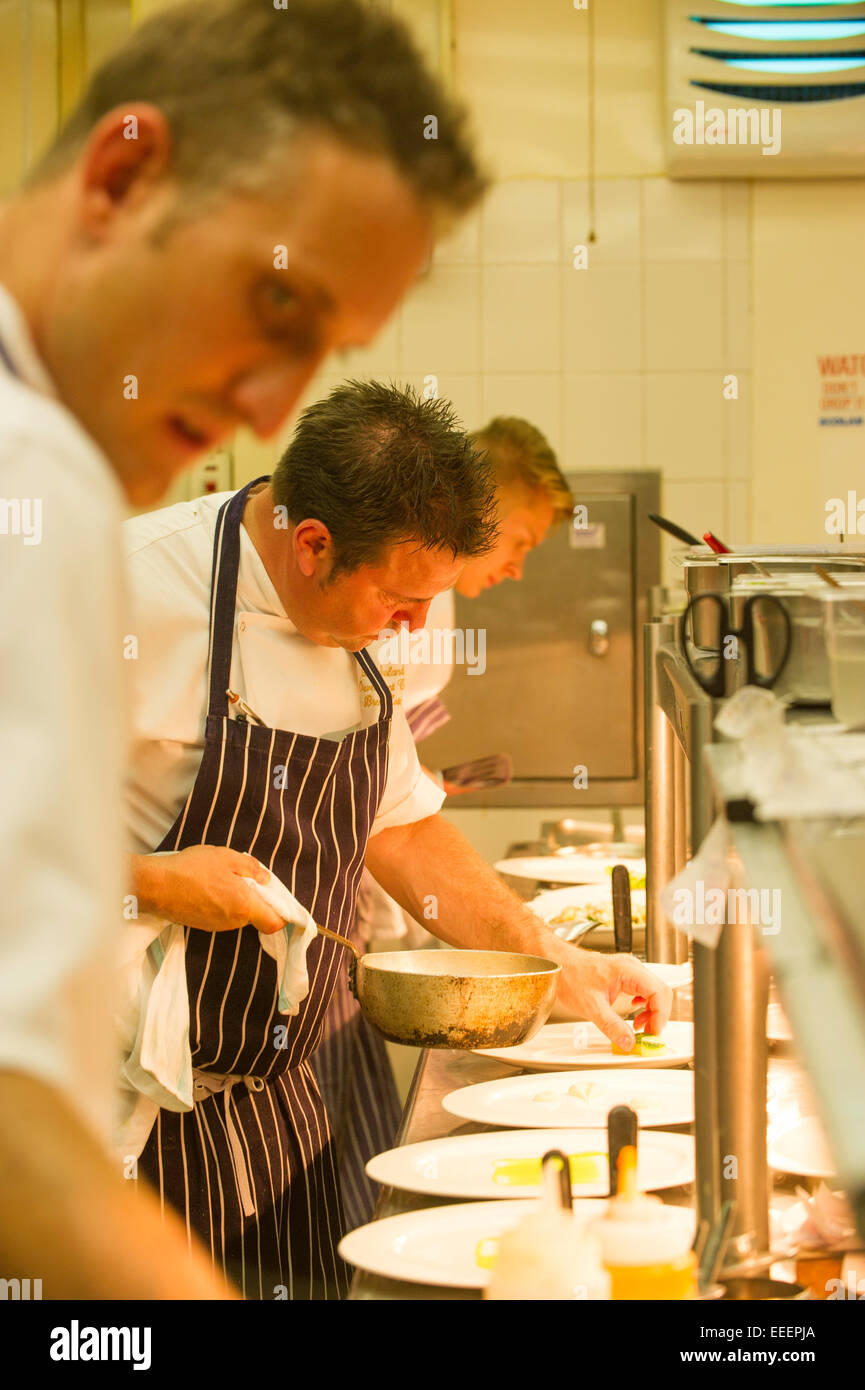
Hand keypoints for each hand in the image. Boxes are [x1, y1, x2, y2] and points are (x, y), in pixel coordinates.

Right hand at [131, 847, 284, 934]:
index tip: (276, 899)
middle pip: (255, 917)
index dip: (280, 913)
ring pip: (237, 916)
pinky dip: (221, 903)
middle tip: (243, 878)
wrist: (156, 886)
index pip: (274, 923)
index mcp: (244, 906)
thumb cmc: (192, 869)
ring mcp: (216, 926)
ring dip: (236, 900)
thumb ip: (252, 868)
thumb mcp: (227, 857)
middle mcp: (233, 921)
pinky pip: (221, 915)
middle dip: (254, 900)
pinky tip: (207, 886)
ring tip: (220, 878)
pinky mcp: (202, 925)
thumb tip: (266, 879)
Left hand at [551, 946, 672, 1050]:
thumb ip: (612, 1026)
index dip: (660, 1015)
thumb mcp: (591, 1006)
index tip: (653, 1033)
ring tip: (641, 1028)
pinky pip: (644, 991)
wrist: (557, 964)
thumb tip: (629, 1042)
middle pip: (661, 992)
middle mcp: (632, 968)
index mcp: (628, 971)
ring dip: (652, 1012)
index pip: (658, 992)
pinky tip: (636, 1016)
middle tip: (649, 1034)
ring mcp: (629, 971)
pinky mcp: (625, 976)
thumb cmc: (570, 976)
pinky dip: (645, 1006)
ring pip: (654, 992)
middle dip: (658, 1016)